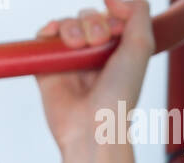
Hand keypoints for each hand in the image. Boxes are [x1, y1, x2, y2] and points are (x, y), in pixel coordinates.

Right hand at [35, 1, 153, 151]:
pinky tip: (54, 35)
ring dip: (71, 26)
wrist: (93, 128)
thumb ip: (138, 11)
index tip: (115, 34)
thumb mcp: (142, 46)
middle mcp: (91, 55)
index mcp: (114, 50)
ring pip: (65, 24)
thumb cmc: (120, 94)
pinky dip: (46, 32)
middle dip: (92, 21)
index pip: (107, 16)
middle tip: (97, 42)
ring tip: (77, 45)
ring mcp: (68, 63)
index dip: (110, 16)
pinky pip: (42, 40)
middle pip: (85, 17)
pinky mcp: (47, 71)